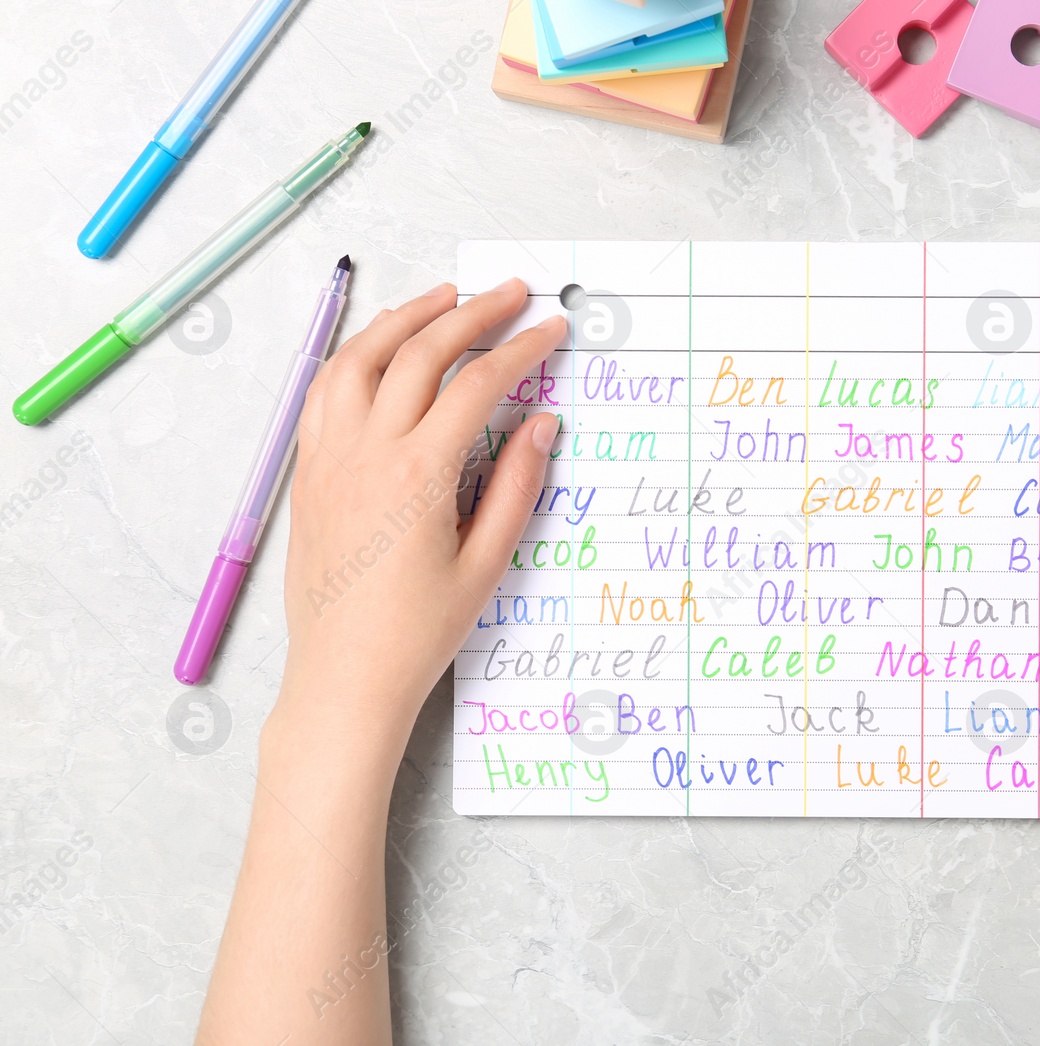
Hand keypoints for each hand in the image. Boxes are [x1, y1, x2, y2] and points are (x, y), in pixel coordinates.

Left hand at [278, 277, 563, 753]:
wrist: (344, 678)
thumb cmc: (417, 634)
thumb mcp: (486, 565)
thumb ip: (517, 487)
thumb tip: (540, 424)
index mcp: (417, 476)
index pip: (477, 386)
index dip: (521, 350)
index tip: (551, 330)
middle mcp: (367, 454)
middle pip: (421, 353)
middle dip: (472, 313)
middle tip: (511, 294)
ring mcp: (329, 458)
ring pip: (362, 358)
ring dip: (407, 318)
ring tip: (446, 298)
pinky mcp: (309, 472)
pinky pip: (325, 391)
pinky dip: (356, 354)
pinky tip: (380, 347)